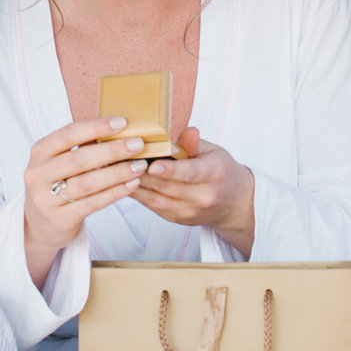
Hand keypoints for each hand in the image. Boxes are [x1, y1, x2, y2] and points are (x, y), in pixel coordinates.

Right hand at [23, 116, 150, 277]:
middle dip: (112, 150)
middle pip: (79, 160)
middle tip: (138, 145)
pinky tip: (131, 184)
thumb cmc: (58, 184)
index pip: (67, 134)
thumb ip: (82, 148)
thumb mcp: (59, 163)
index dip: (95, 127)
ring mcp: (46, 199)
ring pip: (87, 183)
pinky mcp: (60, 219)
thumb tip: (120, 130)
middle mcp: (38, 175)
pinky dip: (114, 192)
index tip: (122, 123)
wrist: (41, 224)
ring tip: (140, 166)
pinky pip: (93, 203)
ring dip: (117, 173)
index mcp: (40, 152)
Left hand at [131, 128, 255, 251]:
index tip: (152, 164)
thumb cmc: (221, 172)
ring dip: (134, 183)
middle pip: (167, 186)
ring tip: (117, 168)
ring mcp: (188, 212)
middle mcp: (202, 197)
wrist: (233, 204)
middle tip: (120, 156)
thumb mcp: (214, 152)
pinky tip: (124, 180)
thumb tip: (188, 131)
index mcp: (214, 175)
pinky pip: (151, 205)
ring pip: (155, 198)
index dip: (170, 170)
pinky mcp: (176, 219)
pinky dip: (137, 193)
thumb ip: (195, 144)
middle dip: (142, 172)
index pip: (190, 173)